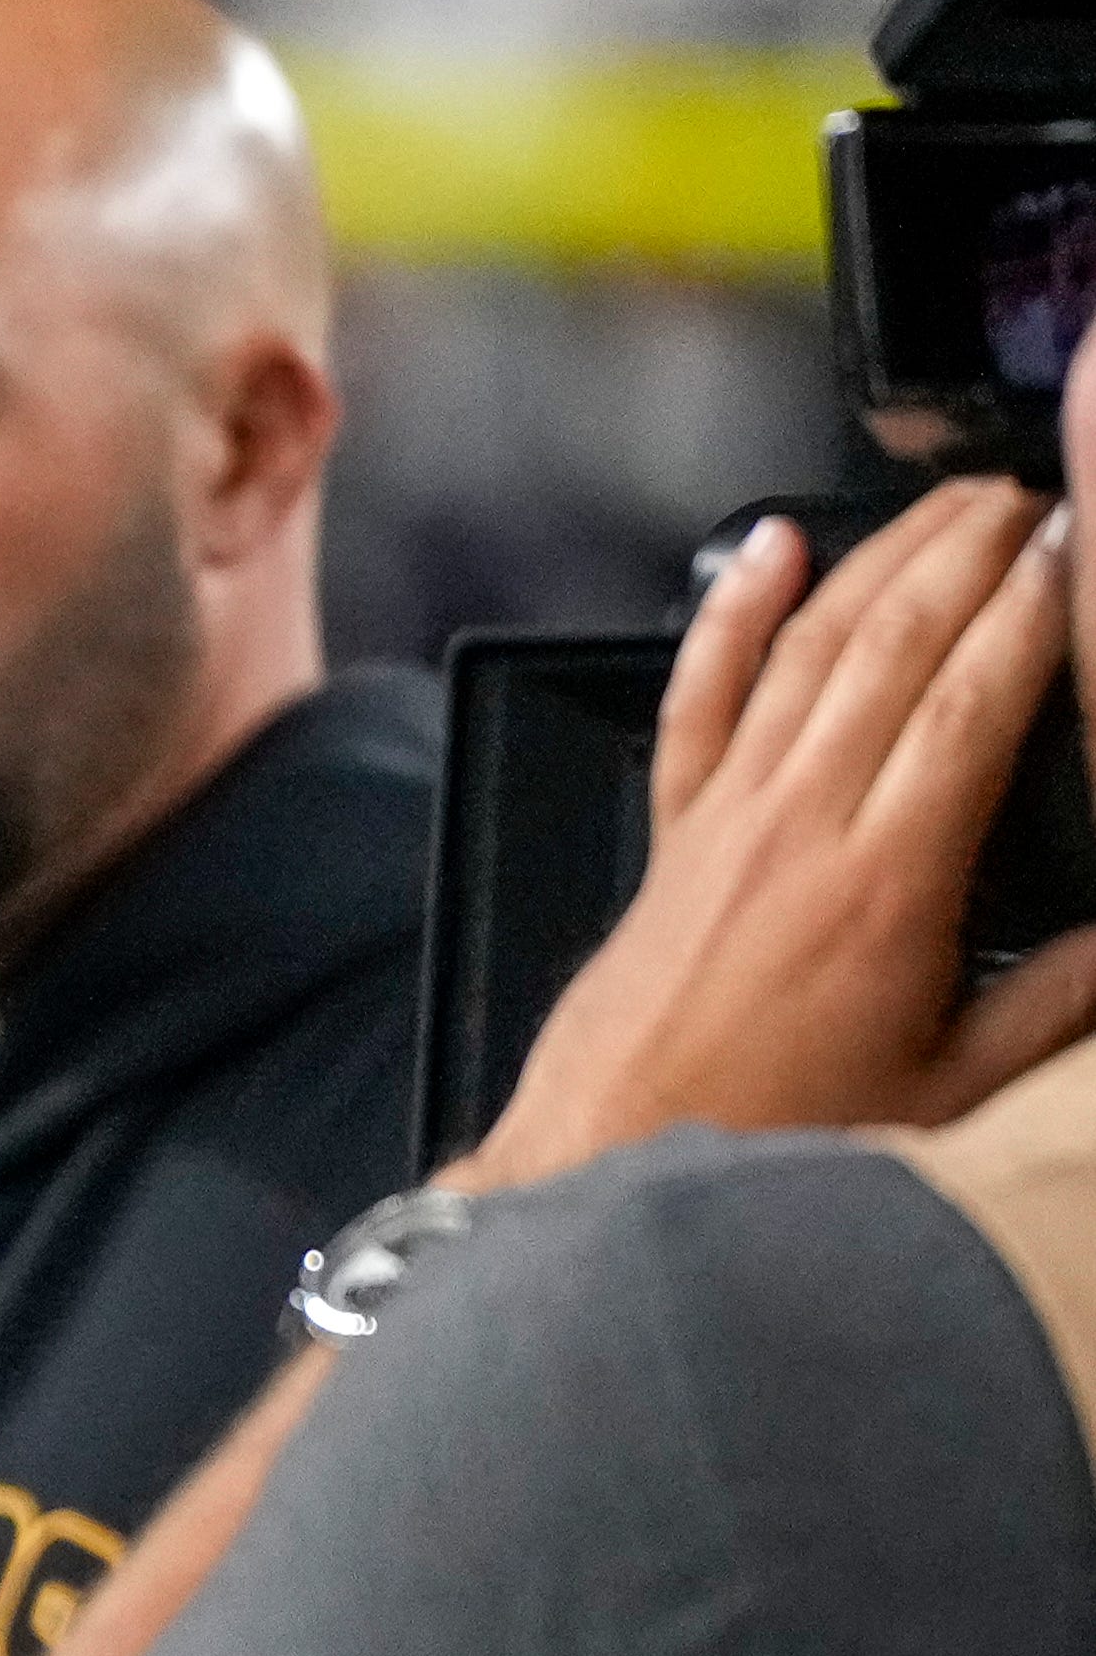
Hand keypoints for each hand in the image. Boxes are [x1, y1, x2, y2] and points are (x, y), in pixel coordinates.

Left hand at [466, 456, 1095, 1188]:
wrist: (607, 1161)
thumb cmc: (774, 1135)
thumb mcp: (952, 1085)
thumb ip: (1058, 1004)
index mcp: (887, 878)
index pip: (977, 699)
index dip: (1034, 607)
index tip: (1079, 544)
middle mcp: (800, 822)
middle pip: (895, 643)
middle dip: (970, 551)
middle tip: (1033, 494)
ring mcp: (726, 815)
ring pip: (807, 649)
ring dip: (879, 558)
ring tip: (948, 500)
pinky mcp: (670, 830)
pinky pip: (699, 696)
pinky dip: (732, 613)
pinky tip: (766, 545)